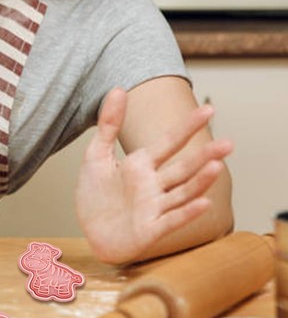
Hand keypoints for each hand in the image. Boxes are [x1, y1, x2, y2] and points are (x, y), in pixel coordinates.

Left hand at [75, 87, 232, 265]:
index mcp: (142, 164)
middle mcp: (154, 185)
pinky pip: (172, 220)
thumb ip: (109, 124)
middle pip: (183, 168)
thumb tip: (117, 88)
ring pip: (182, 192)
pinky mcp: (150, 230)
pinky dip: (187, 212)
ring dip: (200, 181)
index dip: (187, 127)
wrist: (88, 229)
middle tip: (228, 143)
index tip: (209, 109)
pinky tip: (203, 202)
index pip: (170, 142)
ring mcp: (154, 207)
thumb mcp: (96, 154)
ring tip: (216, 165)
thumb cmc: (95, 194)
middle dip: (205, 156)